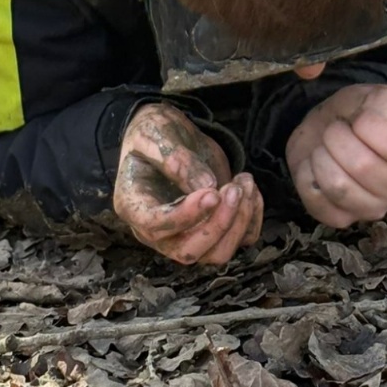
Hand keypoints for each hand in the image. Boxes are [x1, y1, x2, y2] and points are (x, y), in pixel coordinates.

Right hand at [114, 102, 262, 265]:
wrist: (172, 136)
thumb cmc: (155, 133)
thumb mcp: (155, 132)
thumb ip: (175, 158)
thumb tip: (206, 185)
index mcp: (134, 206)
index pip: (155, 227)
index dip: (185, 216)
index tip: (212, 192)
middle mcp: (159, 231)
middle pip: (189, 253)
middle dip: (218, 225)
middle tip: (233, 188)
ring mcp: (188, 234)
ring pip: (217, 253)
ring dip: (239, 221)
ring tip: (244, 182)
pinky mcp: (215, 229)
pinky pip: (240, 239)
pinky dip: (252, 217)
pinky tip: (249, 188)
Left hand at [285, 84, 386, 228]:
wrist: (328, 130)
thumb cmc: (359, 115)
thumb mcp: (380, 97)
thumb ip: (386, 104)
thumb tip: (367, 123)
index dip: (369, 126)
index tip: (360, 118)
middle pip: (363, 166)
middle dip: (338, 138)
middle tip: (335, 130)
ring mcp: (374, 210)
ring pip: (339, 187)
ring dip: (321, 157)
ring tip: (324, 147)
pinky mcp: (343, 221)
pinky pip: (318, 203)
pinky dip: (307, 177)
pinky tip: (315, 167)